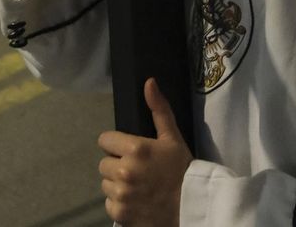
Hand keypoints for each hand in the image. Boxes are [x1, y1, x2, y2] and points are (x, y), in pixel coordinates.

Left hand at [97, 79, 191, 226]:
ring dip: (117, 184)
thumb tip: (148, 82)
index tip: (129, 151)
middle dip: (116, 164)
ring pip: (106, 184)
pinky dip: (120, 203)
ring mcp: (121, 194)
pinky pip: (109, 203)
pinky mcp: (120, 213)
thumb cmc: (182, 169)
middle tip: (137, 170)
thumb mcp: (173, 137)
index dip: (116, 145)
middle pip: (103, 163)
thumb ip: (159, 110)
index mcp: (135, 149)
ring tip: (137, 185)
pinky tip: (136, 200)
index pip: (104, 140)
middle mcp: (123, 171)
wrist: (191, 206)